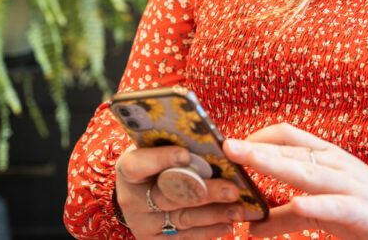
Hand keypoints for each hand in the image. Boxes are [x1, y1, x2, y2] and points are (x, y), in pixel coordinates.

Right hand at [114, 145, 260, 238]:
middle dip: (204, 192)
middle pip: (169, 196)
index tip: (186, 154)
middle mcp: (132, 200)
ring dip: (215, 214)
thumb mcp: (155, 148)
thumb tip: (208, 138)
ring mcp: (144, 224)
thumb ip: (173, 144)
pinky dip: (209, 231)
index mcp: (128, 169)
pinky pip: (186, 237)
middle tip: (232, 189)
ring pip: (183, 218)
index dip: (161, 159)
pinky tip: (229, 223)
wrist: (141, 195)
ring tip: (240, 209)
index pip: (138, 165)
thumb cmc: (155, 162)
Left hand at [223, 123, 367, 239]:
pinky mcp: (361, 211)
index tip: (231, 146)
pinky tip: (295, 204)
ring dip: (271, 162)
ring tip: (244, 159)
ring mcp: (348, 185)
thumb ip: (287, 215)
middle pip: (289, 148)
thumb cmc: (365, 212)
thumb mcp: (324, 208)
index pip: (287, 135)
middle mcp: (334, 163)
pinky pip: (333, 205)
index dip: (258, 136)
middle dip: (254, 146)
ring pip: (304, 170)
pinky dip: (313, 204)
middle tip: (223, 146)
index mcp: (326, 157)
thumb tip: (252, 225)